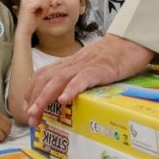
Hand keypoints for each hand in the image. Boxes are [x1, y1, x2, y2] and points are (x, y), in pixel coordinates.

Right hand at [16, 0, 55, 37]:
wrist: (24, 31)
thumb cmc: (31, 23)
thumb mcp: (40, 13)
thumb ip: (46, 7)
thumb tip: (54, 1)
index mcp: (27, 0)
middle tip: (55, 3)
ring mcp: (26, 2)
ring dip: (46, 4)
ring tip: (46, 11)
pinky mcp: (28, 6)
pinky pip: (40, 2)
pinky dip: (44, 6)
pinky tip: (43, 12)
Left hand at [24, 34, 153, 124]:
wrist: (130, 41)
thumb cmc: (111, 57)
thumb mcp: (88, 66)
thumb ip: (76, 77)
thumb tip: (64, 96)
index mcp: (68, 64)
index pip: (42, 75)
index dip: (31, 90)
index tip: (27, 107)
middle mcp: (72, 64)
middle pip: (46, 79)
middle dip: (34, 99)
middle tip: (29, 118)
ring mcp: (84, 66)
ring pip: (58, 79)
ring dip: (44, 96)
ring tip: (36, 112)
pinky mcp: (99, 69)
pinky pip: (82, 79)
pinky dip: (71, 89)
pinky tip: (63, 100)